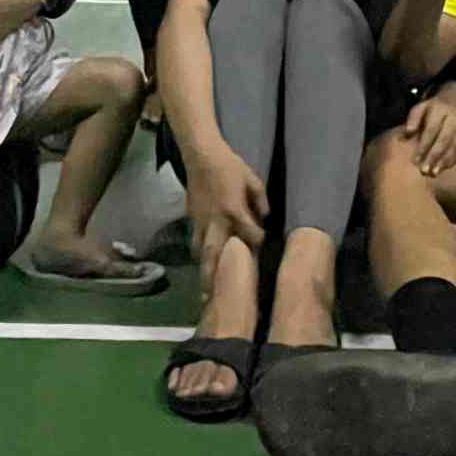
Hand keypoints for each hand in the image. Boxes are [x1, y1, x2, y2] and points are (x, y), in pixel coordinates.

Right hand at [185, 147, 268, 283]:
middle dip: (214, 277)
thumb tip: (264, 218)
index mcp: (234, 210)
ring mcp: (201, 221)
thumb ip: (261, 201)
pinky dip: (199, 254)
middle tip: (214, 300)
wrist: (201, 156)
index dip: (256, 243)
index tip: (261, 250)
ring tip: (205, 292)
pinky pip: (195, 241)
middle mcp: (216, 221)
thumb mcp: (253, 179)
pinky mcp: (191, 219)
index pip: (248, 235)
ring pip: (201, 252)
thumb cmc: (230, 166)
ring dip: (204, 270)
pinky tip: (202, 264)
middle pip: (216, 253)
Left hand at [403, 83, 455, 176]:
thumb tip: (405, 136)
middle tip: (425, 170)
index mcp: (441, 109)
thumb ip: (413, 120)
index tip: (416, 160)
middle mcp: (455, 118)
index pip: (432, 130)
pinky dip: (453, 160)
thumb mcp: (422, 106)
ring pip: (455, 147)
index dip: (424, 146)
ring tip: (433, 173)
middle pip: (444, 140)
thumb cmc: (437, 106)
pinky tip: (444, 167)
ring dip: (444, 162)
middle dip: (434, 157)